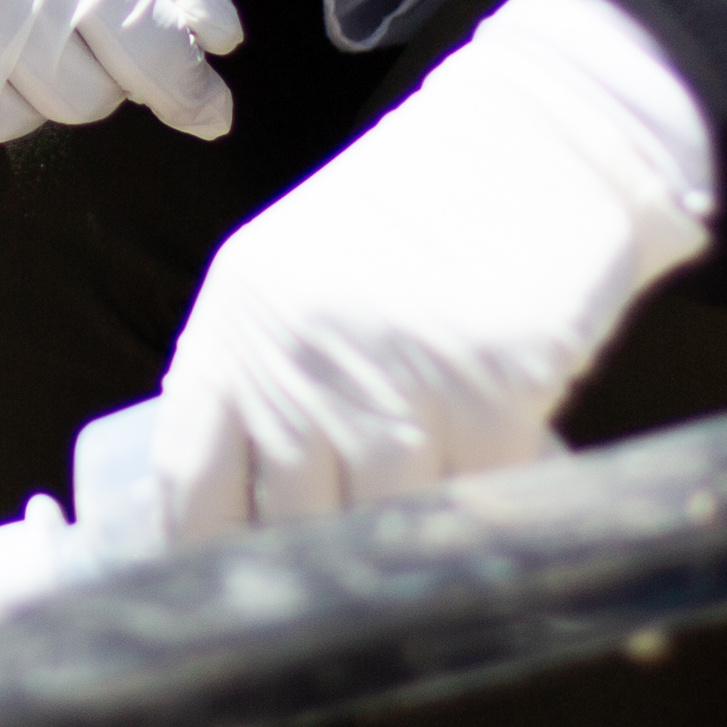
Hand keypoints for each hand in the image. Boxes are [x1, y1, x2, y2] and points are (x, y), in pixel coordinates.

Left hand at [150, 0, 716, 535]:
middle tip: (351, 557)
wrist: (535, 141)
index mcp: (237, 322)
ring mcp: (390, 381)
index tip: (228, 585)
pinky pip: (472, 501)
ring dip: (407, 530)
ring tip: (434, 494)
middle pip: (284, 523)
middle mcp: (298, 357)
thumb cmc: (416, 215)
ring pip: (380, 528)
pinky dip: (484, 503)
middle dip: (316, 552)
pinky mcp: (485, 398)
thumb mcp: (296, 275)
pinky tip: (495, 468)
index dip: (207, 547)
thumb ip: (260, 378)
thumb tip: (240, 510)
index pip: (191, 478)